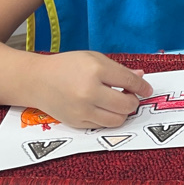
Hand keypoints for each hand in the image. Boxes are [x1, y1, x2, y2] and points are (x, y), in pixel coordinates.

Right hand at [33, 51, 152, 128]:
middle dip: (133, 101)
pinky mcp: (77, 122)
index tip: (147, 89)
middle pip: (127, 104)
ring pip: (118, 119)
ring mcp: (82, 110)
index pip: (129, 82)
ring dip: (123, 112)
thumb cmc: (66, 66)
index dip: (142, 87)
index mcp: (95, 70)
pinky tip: (104, 108)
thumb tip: (141, 76)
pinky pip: (103, 126)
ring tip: (117, 103)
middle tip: (130, 95)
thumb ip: (118, 70)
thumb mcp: (94, 59)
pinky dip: (109, 118)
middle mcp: (89, 92)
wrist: (36, 80)